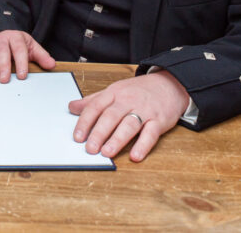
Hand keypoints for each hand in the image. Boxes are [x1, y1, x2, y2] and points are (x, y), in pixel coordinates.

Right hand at [0, 30, 55, 81]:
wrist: (2, 34)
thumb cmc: (18, 44)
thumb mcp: (31, 47)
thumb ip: (41, 56)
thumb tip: (51, 65)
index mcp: (16, 38)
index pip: (19, 49)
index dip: (21, 62)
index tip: (22, 75)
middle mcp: (1, 39)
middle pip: (2, 51)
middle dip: (3, 66)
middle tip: (5, 80)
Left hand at [67, 72, 188, 161]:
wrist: (169, 84)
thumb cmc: (138, 90)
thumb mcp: (114, 90)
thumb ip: (93, 100)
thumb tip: (71, 107)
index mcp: (115, 93)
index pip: (96, 106)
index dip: (85, 122)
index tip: (77, 137)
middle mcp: (128, 101)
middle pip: (111, 116)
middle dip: (99, 133)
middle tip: (90, 148)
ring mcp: (144, 110)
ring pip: (129, 124)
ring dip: (117, 140)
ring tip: (107, 152)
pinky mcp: (159, 120)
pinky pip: (151, 133)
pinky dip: (143, 145)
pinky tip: (135, 155)